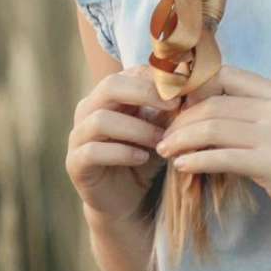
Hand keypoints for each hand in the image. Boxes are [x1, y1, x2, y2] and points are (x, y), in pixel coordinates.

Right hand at [67, 65, 180, 220]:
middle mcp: (89, 109)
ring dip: (137, 129)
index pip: (130, 72)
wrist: (128, 197)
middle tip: (174, 105)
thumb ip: (171, 110)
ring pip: (101, 120)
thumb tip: (194, 88)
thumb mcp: (162, 129)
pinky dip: (122, 153)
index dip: (158, 79)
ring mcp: (78, 135)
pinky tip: (143, 158)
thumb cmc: (147, 154)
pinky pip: (93, 151)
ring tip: (161, 140)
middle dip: (145, 93)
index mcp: (109, 95)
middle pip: (110, 86)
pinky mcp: (75, 163)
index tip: (185, 89)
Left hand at [153, 63, 270, 231]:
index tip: (172, 107)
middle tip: (163, 136)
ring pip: (212, 127)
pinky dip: (195, 160)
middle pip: (212, 103)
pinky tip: (183, 167)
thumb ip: (248, 117)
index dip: (191, 87)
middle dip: (180, 120)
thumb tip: (202, 118)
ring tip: (165, 151)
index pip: (223, 75)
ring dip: (181, 140)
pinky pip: (221, 157)